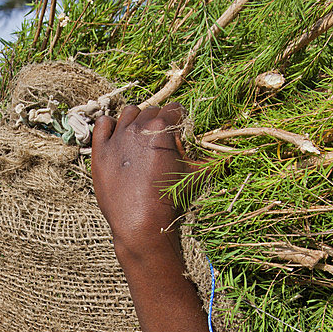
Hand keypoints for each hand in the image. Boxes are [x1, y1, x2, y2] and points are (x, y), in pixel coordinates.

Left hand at [91, 103, 201, 240]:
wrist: (140, 222)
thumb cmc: (170, 198)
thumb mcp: (195, 175)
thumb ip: (211, 160)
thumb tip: (232, 157)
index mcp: (162, 126)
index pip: (174, 109)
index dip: (178, 121)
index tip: (177, 133)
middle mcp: (138, 126)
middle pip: (151, 111)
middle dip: (158, 122)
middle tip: (160, 142)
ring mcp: (117, 137)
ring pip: (127, 113)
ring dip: (135, 120)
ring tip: (138, 139)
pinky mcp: (100, 150)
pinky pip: (102, 124)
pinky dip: (108, 126)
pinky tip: (116, 138)